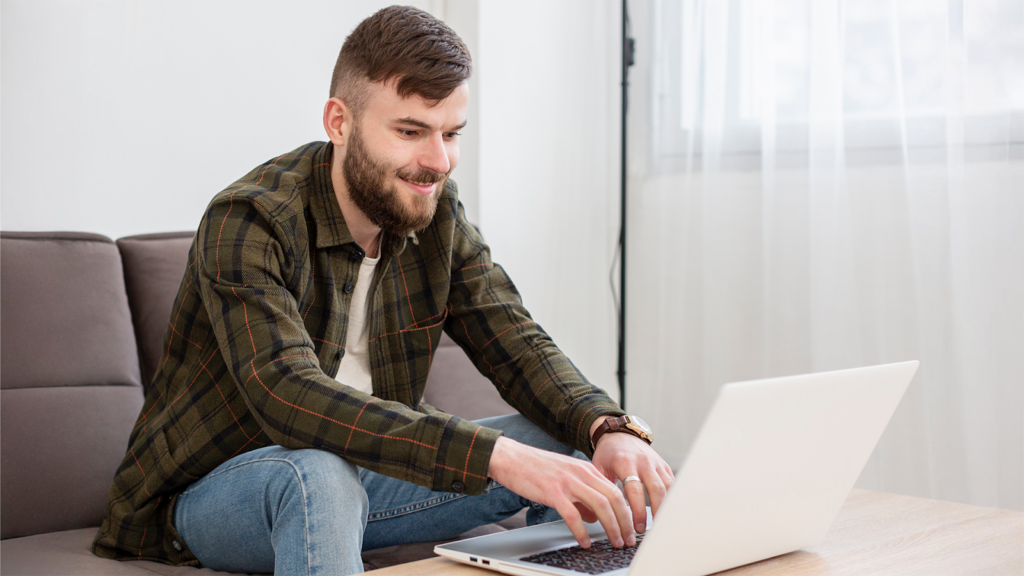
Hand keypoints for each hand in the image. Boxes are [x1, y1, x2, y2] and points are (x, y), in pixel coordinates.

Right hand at [488, 436, 634, 548]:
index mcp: (586, 469)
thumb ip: (582, 495)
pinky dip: (582, 531)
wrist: (510, 457)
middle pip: (614, 498)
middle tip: (628, 539)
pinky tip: (585, 541)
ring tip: (614, 542)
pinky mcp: (552, 492)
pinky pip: (573, 515)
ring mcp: (568, 482)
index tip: (631, 527)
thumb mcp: (566, 477)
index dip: (627, 511)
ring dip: (611, 527)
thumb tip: (594, 517)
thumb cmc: (535, 468)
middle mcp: (581, 473)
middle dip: (625, 522)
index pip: (616, 491)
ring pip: (600, 506)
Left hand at [589, 420, 674, 533]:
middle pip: (656, 489)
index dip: (638, 510)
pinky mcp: (664, 466)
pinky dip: (672, 499)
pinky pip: (672, 484)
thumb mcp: (598, 467)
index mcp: (625, 462)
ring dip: (666, 508)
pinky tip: (668, 513)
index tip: (637, 527)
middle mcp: (643, 461)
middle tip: (650, 530)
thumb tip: (600, 514)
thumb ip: (600, 488)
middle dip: (656, 512)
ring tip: (661, 525)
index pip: (634, 489)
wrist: (620, 434)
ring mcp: (656, 463)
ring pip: (667, 487)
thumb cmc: (607, 454)